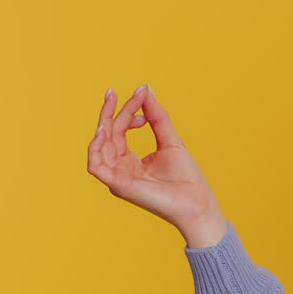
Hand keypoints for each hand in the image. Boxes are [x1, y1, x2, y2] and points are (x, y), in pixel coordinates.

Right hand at [86, 85, 223, 233]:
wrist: (197, 202)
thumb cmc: (186, 177)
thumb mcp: (170, 140)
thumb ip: (157, 118)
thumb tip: (146, 91)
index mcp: (130, 160)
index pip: (120, 130)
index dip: (127, 110)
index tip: (140, 94)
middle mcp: (120, 168)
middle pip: (108, 135)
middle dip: (112, 112)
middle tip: (114, 93)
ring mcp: (117, 177)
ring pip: (99, 145)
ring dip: (104, 123)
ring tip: (113, 104)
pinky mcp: (118, 184)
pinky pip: (95, 164)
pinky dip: (96, 146)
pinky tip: (104, 129)